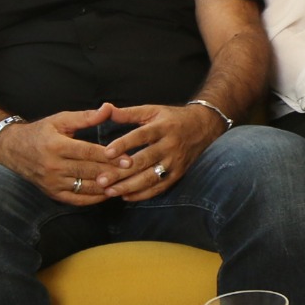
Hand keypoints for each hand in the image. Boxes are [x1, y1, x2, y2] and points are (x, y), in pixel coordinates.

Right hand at [0, 105, 124, 204]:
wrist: (13, 149)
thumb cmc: (41, 132)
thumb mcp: (61, 120)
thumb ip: (86, 116)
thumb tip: (108, 108)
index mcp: (56, 145)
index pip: (88, 153)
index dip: (110, 157)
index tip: (129, 159)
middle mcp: (53, 166)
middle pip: (89, 171)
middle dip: (113, 172)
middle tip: (133, 173)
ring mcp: (52, 182)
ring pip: (85, 187)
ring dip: (106, 187)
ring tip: (125, 184)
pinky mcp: (52, 193)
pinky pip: (76, 199)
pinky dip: (93, 198)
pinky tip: (108, 193)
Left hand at [99, 102, 224, 200]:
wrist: (203, 127)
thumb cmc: (172, 118)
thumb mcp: (152, 110)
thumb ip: (128, 113)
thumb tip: (105, 109)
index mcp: (163, 127)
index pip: (142, 136)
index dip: (124, 144)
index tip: (106, 153)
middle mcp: (170, 146)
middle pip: (144, 161)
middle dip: (121, 172)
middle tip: (101, 180)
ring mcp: (175, 162)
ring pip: (150, 178)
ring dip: (129, 186)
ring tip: (109, 191)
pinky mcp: (178, 175)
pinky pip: (159, 188)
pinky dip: (142, 194)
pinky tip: (125, 196)